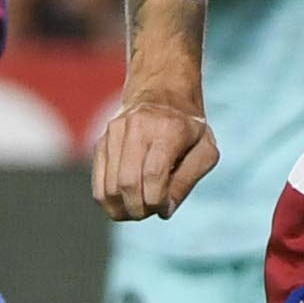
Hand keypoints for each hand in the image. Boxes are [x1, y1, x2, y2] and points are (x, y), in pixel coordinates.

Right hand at [90, 86, 216, 223]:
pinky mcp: (101, 142)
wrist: (162, 90)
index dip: (158, 201)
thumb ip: (189, 180)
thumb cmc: (189, 126)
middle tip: (151, 211)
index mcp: (169, 128)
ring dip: (123, 210)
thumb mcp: (205, 149)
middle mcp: (137, 127)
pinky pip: (98, 185)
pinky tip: (125, 203)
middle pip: (128, 184)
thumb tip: (164, 210)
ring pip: (109, 188)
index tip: (165, 207)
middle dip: (140, 209)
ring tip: (139, 208)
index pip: (154, 175)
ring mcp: (114, 133)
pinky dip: (110, 202)